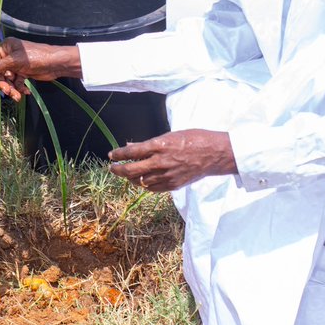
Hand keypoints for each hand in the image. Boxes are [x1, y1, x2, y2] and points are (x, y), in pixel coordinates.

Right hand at [0, 39, 81, 100]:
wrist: (56, 64)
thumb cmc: (36, 57)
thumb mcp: (15, 62)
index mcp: (6, 47)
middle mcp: (9, 55)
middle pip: (0, 73)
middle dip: (5, 84)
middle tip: (8, 92)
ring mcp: (16, 64)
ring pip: (8, 80)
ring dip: (12, 89)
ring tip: (18, 96)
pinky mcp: (23, 72)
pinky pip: (16, 82)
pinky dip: (19, 88)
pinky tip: (25, 92)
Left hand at [108, 129, 236, 192]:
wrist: (214, 154)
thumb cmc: (193, 139)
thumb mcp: (169, 136)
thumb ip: (149, 143)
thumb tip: (131, 146)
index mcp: (159, 146)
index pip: (131, 152)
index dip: (118, 154)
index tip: (111, 155)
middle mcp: (160, 162)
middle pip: (131, 170)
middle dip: (118, 170)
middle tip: (112, 168)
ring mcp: (166, 175)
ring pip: (140, 181)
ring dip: (130, 178)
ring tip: (127, 174)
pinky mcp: (173, 185)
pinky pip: (152, 188)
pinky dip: (144, 185)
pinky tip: (141, 180)